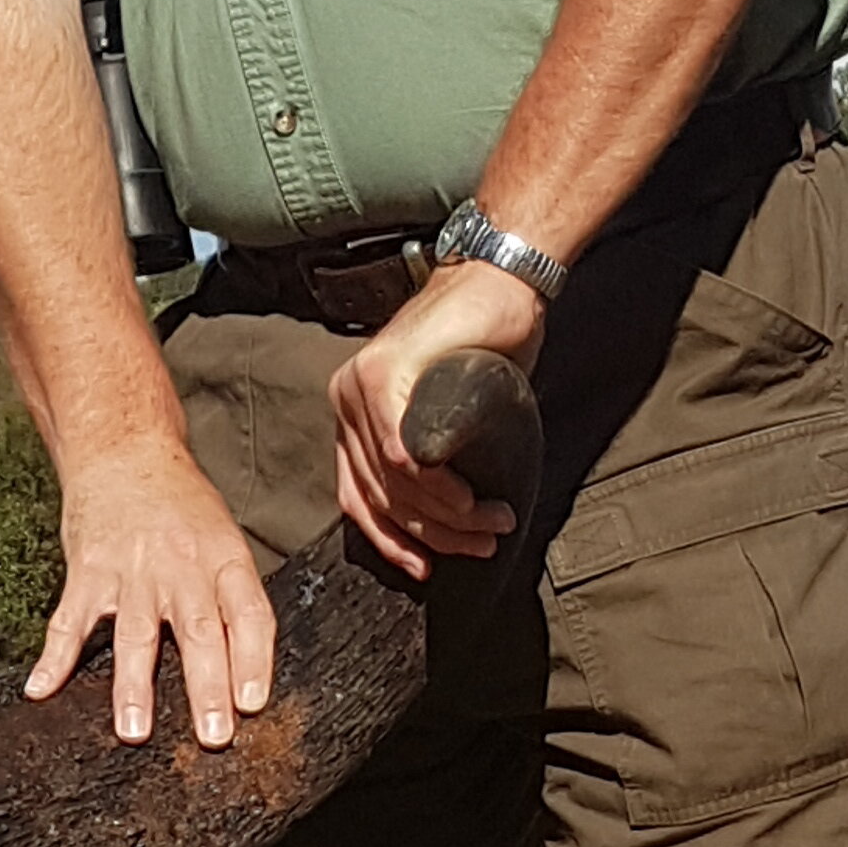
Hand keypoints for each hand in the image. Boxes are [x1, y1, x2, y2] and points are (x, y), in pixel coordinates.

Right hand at [25, 437, 280, 745]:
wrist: (123, 449)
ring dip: (134, 686)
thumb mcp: (223, 537)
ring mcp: (132, 571)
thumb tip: (247, 667)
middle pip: (199, 632)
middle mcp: (180, 567)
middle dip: (206, 688)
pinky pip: (70, 622)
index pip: (248, 614)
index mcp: (223, 559)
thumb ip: (232, 596)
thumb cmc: (180, 503)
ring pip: (137, 635)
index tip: (253, 704)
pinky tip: (40, 689)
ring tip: (133, 731)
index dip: (254, 660)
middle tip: (212, 736)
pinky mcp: (88, 572)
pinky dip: (53, 658)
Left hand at [330, 258, 546, 579]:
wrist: (501, 280)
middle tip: (481, 545)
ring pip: (393, 482)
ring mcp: (359, 385)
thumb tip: (447, 518)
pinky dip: (440, 490)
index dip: (393, 540)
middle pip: (378, 495)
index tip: (428, 565)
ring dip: (449, 519)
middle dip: (434, 535)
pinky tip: (472, 504)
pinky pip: (403, 456)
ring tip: (492, 526)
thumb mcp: (446, 410)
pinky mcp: (384, 375)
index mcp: (352, 411)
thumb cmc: (485, 340)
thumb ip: (433, 452)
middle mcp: (346, 398)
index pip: (358, 496)